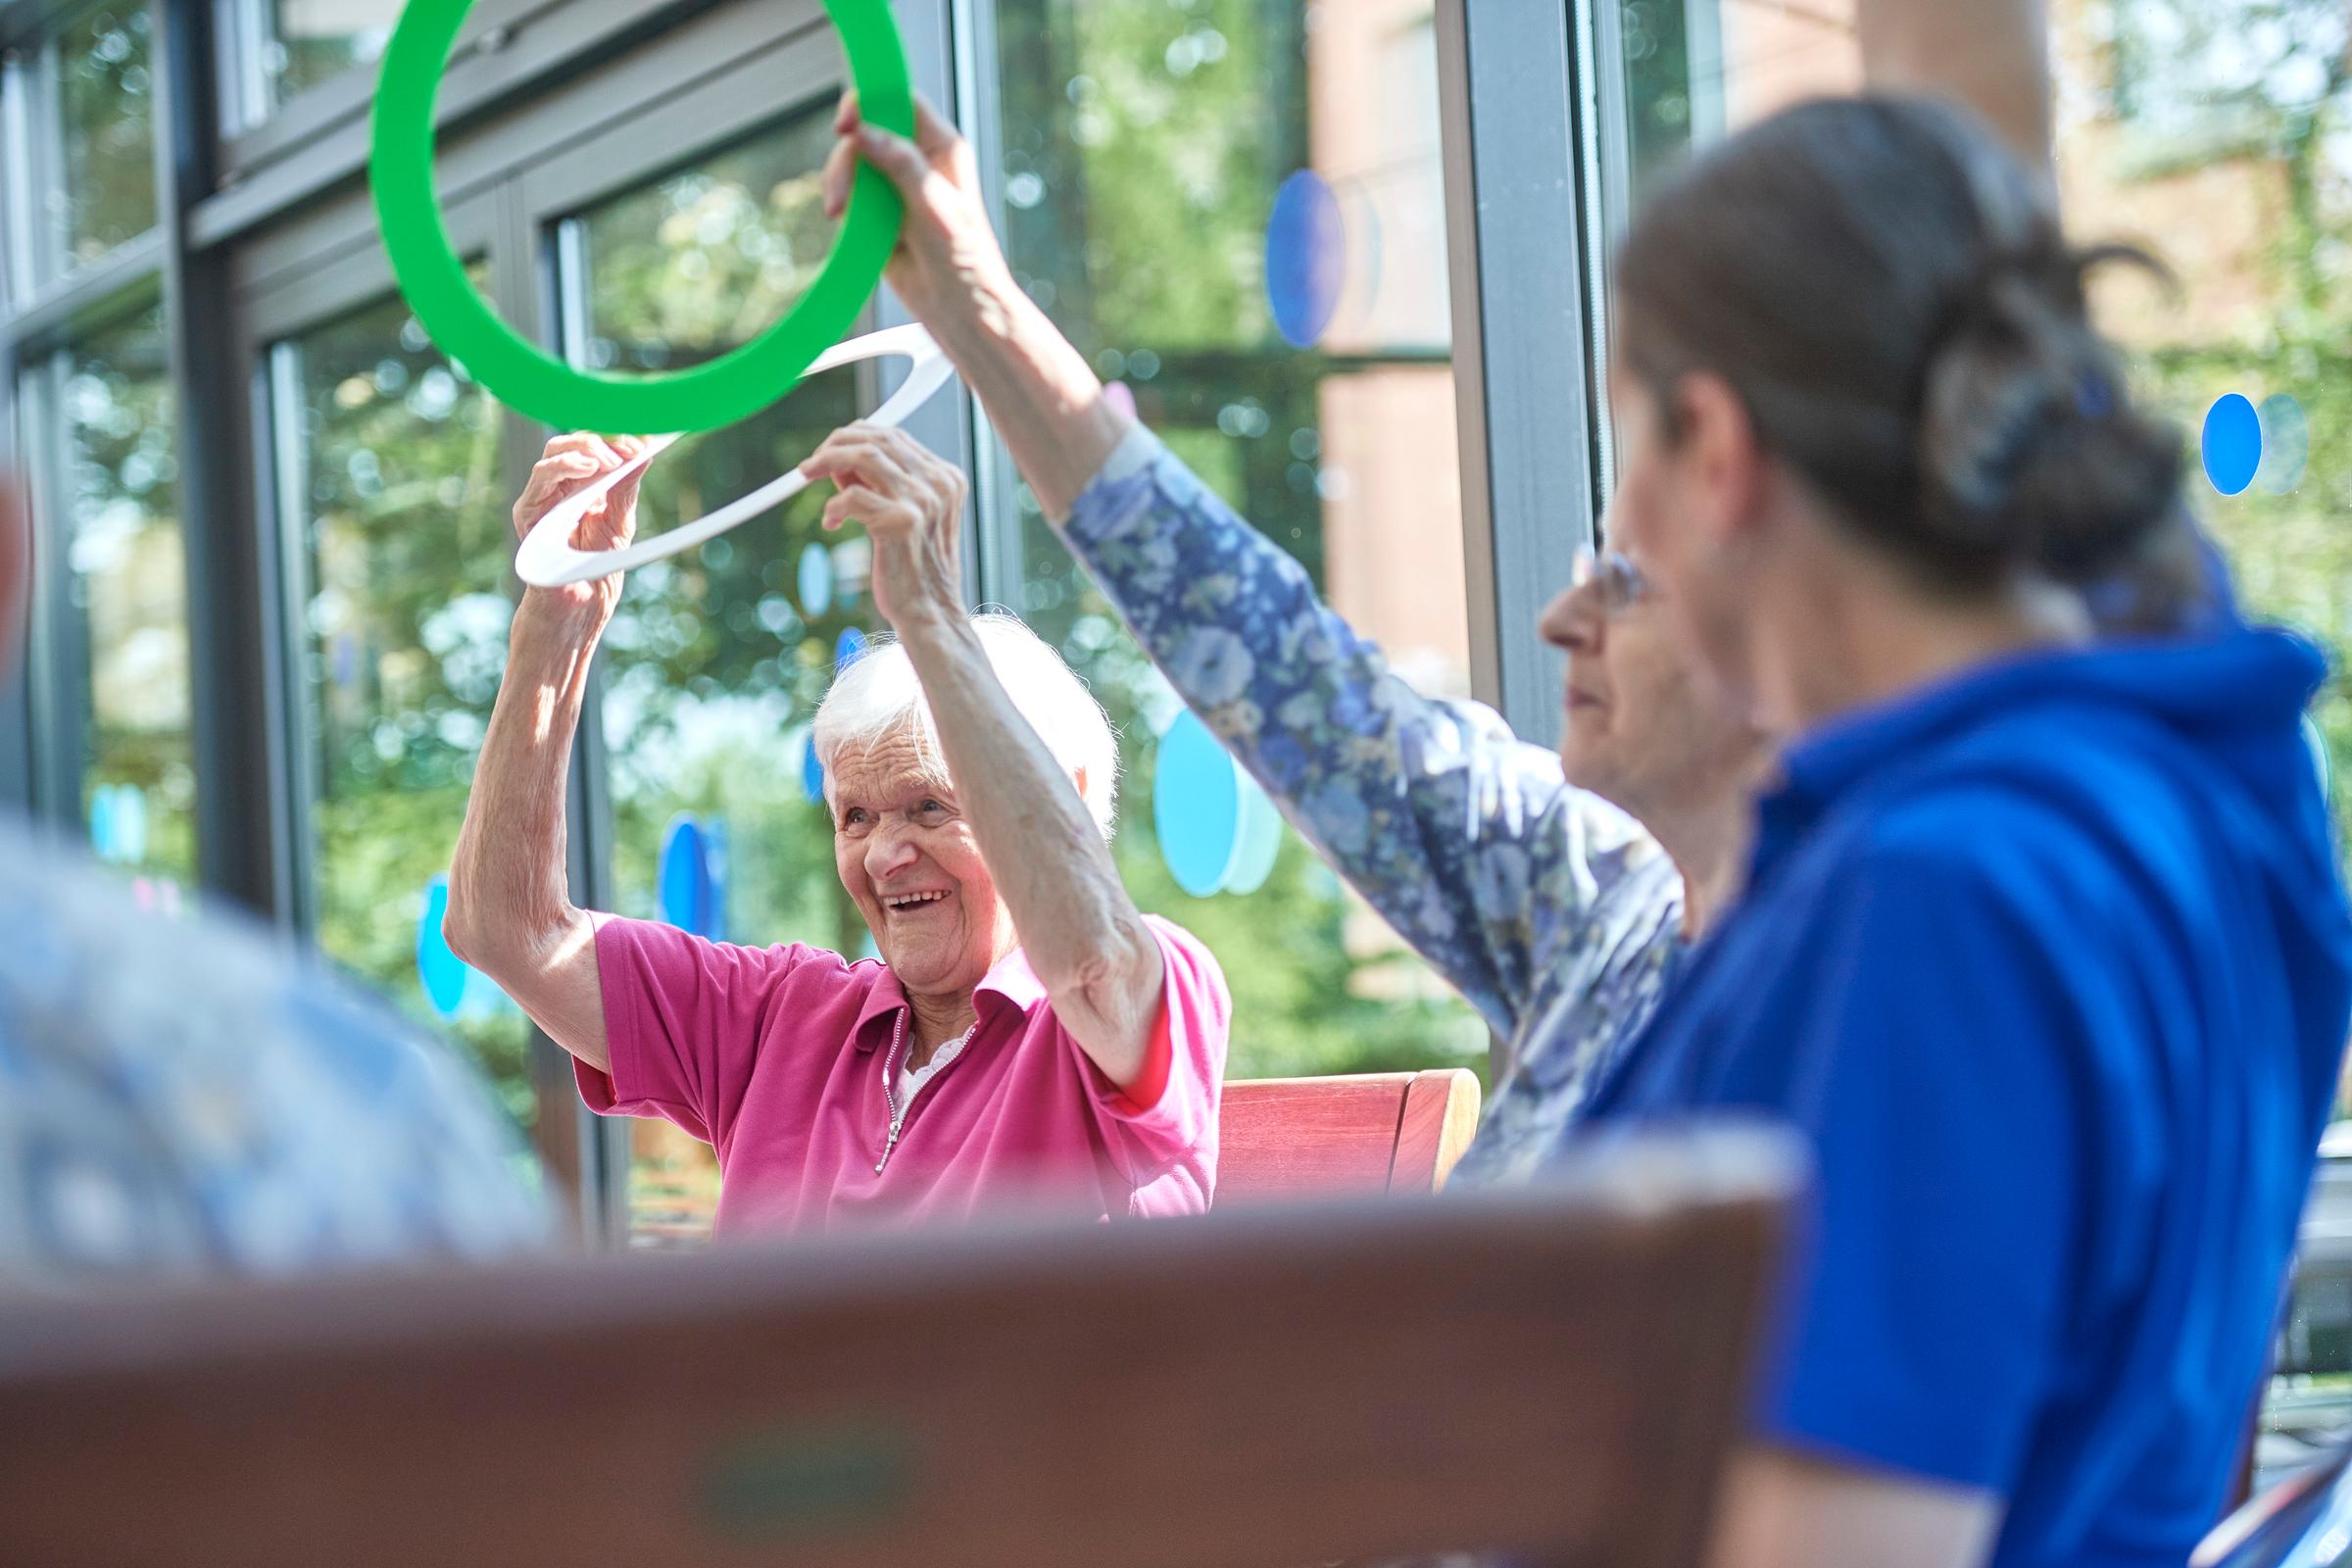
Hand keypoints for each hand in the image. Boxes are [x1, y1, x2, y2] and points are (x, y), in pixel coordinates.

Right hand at [510, 432, 645, 639]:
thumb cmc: (595, 571)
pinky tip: (589, 467)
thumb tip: (643, 456)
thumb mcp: (619, 524)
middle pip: (573, 443)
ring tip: (613, 459)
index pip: (594, 448)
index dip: (617, 439)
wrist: (578, 609)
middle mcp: (558, 488)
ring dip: (587, 449)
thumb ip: (625, 490)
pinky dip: (565, 466)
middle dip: (604, 440)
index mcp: (581, 488)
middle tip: (631, 448)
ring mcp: (541, 498)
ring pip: (555, 452)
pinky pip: (541, 478)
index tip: (645, 440)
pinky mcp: (527, 513)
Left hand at [802, 425, 966, 633]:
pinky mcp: (902, 522)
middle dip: (836, 443)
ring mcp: (923, 501)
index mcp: (946, 478)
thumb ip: (878, 484)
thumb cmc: (912, 567)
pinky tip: (831, 523)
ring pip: (865, 455)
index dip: (856, 436)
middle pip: (879, 438)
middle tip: (810, 463)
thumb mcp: (903, 516)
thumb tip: (837, 459)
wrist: (929, 611)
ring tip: (806, 474)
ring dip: (827, 460)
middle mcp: (939, 484)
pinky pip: (853, 497)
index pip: (895, 436)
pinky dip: (833, 506)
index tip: (829, 449)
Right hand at [821, 92, 1016, 340]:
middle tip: (840, 200)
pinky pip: (849, 195)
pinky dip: (842, 207)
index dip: (869, 102)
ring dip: (840, 186)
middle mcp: (917, 160)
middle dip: (847, 161)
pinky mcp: (879, 213)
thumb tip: (864, 132)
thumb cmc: (963, 260)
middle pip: (866, 132)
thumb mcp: (933, 207)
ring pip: (852, 164)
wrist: (959, 309)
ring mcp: (896, 186)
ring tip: (840, 217)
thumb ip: (901, 165)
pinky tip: (846, 226)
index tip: (845, 125)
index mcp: (942, 148)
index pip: (900, 101)